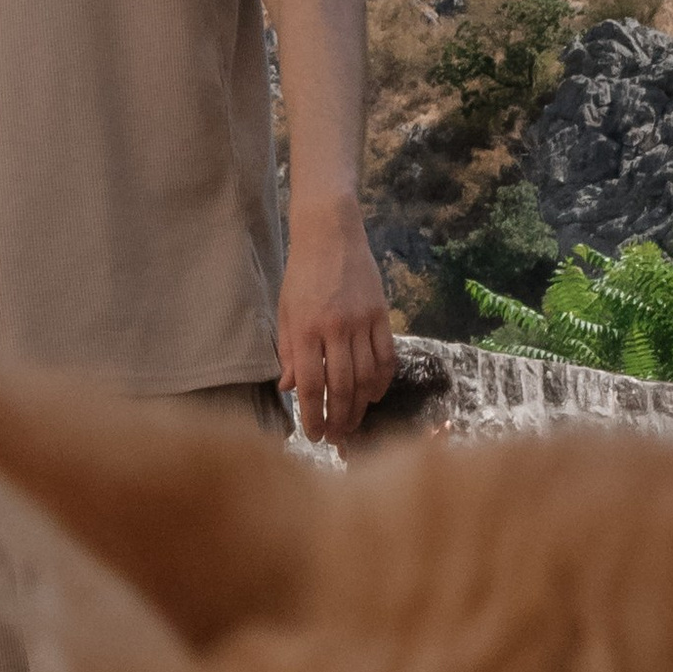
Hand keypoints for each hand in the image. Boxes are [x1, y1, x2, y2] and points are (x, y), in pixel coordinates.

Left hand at [276, 200, 397, 447]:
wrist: (330, 234)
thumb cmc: (301, 275)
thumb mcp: (285, 312)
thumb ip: (287, 352)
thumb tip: (288, 389)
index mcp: (305, 330)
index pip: (310, 384)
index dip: (312, 415)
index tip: (314, 435)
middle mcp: (335, 328)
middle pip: (342, 386)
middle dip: (339, 418)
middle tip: (336, 437)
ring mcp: (362, 321)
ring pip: (367, 376)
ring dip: (361, 406)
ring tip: (354, 423)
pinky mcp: (382, 313)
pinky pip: (386, 356)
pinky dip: (383, 380)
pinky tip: (375, 395)